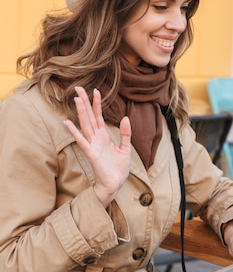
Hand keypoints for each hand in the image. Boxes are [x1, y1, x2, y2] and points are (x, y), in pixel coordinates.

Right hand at [64, 87, 131, 206]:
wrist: (115, 184)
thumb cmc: (118, 169)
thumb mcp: (126, 148)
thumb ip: (125, 133)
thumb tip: (125, 117)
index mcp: (104, 136)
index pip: (99, 116)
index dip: (97, 104)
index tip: (96, 90)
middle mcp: (96, 139)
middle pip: (89, 117)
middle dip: (84, 102)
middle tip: (78, 87)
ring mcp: (92, 145)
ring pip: (85, 125)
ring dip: (81, 112)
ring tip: (76, 98)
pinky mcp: (91, 153)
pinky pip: (82, 141)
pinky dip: (74, 132)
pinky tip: (67, 122)